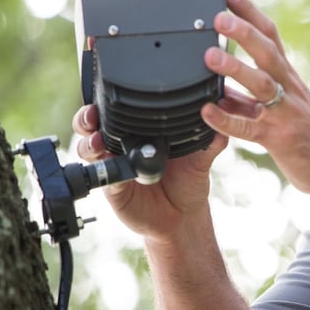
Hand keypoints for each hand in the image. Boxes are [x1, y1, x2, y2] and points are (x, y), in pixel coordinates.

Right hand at [72, 103, 226, 241]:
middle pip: (93, 124)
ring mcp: (115, 165)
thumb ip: (209, 141)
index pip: (117, 109)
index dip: (106, 100)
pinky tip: (112, 170)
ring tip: (99, 143)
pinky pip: (102, 176)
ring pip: (89, 147)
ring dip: (89, 143)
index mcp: (140, 132)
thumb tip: (222, 120)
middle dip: (87, 117)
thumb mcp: (201, 159)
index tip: (108, 94)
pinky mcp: (113, 187)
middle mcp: (123, 145)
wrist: (182, 216)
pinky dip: (104, 171)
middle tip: (93, 115)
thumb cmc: (188, 183)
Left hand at [201, 0, 309, 199]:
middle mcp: (288, 89)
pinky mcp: (279, 139)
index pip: (270, 35)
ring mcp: (285, 113)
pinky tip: (206, 111)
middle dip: (243, 30)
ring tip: (209, 55)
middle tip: (217, 15)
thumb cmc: (309, 138)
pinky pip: (249, 127)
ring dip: (235, 67)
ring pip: (261, 83)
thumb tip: (215, 90)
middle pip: (267, 51)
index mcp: (288, 77)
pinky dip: (227, 119)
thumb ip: (247, 99)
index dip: (248, 11)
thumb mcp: (280, 110)